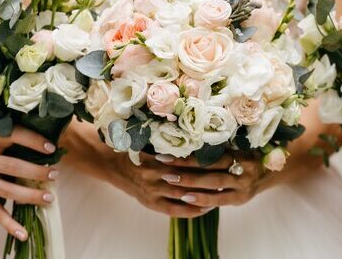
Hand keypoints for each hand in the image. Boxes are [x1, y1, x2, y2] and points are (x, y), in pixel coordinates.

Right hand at [0, 127, 58, 240]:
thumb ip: (8, 138)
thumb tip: (43, 144)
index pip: (14, 136)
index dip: (33, 141)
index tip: (51, 148)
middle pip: (13, 167)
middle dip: (36, 172)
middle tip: (55, 174)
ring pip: (8, 191)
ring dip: (30, 196)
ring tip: (49, 198)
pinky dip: (10, 225)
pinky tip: (24, 233)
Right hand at [109, 152, 266, 217]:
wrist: (111, 164)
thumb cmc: (135, 147)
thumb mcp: (151, 138)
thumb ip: (171, 138)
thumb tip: (200, 131)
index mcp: (156, 156)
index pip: (188, 160)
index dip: (208, 160)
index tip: (226, 158)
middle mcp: (154, 174)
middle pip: (189, 178)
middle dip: (211, 178)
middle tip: (230, 176)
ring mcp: (152, 191)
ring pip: (185, 195)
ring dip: (205, 195)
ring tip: (224, 192)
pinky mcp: (152, 204)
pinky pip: (176, 210)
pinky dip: (193, 210)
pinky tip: (207, 208)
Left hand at [156, 153, 269, 210]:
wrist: (273, 171)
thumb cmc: (248, 154)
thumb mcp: (238, 146)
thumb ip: (219, 147)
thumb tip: (187, 139)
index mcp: (240, 152)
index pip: (210, 154)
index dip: (189, 155)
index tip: (168, 153)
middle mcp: (243, 168)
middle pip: (210, 169)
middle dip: (185, 169)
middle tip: (163, 169)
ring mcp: (243, 186)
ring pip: (213, 185)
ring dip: (191, 184)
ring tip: (171, 182)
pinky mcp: (241, 199)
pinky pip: (219, 201)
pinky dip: (202, 200)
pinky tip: (186, 199)